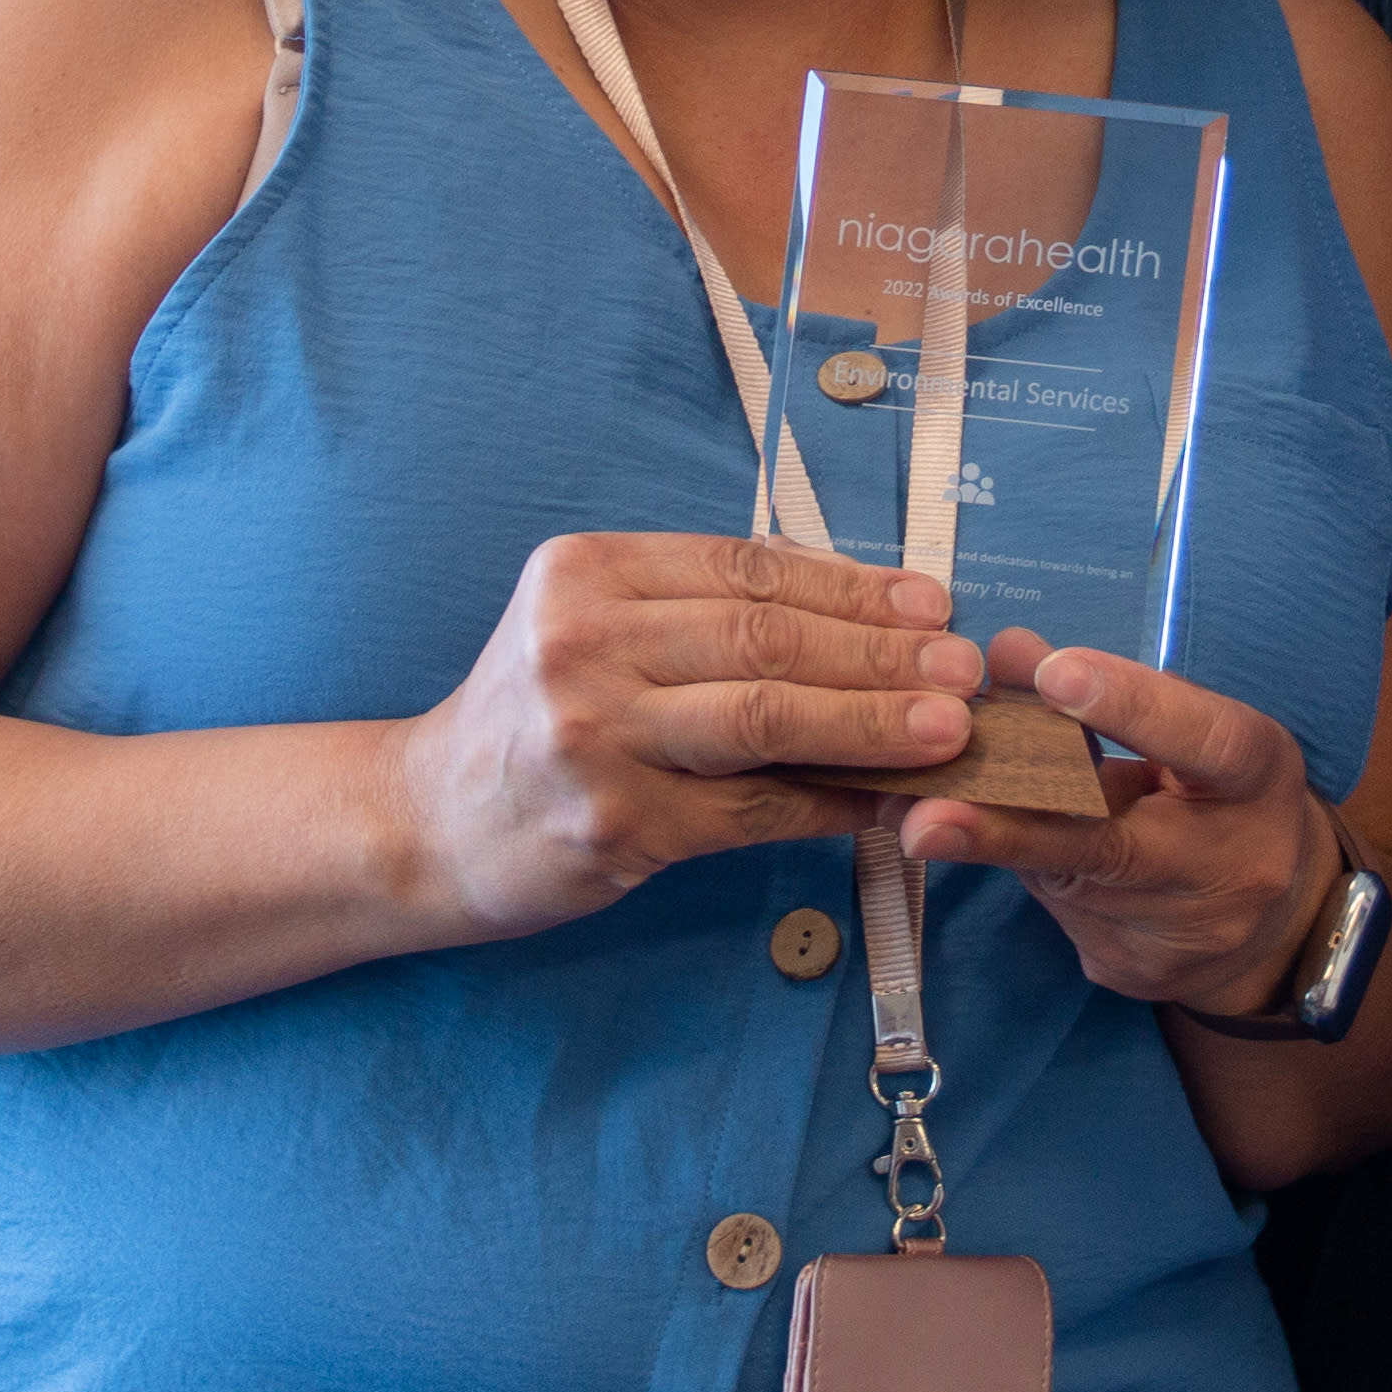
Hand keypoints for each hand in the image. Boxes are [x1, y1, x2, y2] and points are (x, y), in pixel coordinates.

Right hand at [393, 534, 988, 938]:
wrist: (428, 820)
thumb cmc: (534, 719)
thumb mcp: (594, 630)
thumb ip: (702, 616)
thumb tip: (862, 618)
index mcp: (586, 573)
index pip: (747, 568)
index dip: (852, 587)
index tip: (931, 604)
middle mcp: (582, 643)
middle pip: (766, 638)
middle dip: (881, 655)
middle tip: (963, 668)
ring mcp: (595, 735)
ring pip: (767, 718)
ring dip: (873, 723)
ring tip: (948, 729)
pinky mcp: (615, 823)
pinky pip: (752, 810)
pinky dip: (829, 803)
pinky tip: (884, 801)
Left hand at [899, 638, 1338, 1018]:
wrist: (1273, 923)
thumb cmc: (1224, 797)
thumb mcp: (1194, 729)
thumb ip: (1110, 695)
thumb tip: (1009, 653)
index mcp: (1257, 778)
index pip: (1202, 740)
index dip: (1130, 706)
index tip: (1052, 673)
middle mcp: (1229, 864)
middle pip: (1112, 847)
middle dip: (1010, 831)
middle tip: (925, 817)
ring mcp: (1180, 932)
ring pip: (1060, 877)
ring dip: (985, 836)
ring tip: (913, 807)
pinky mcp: (1133, 969)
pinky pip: (1054, 910)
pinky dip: (1009, 866)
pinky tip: (969, 841)